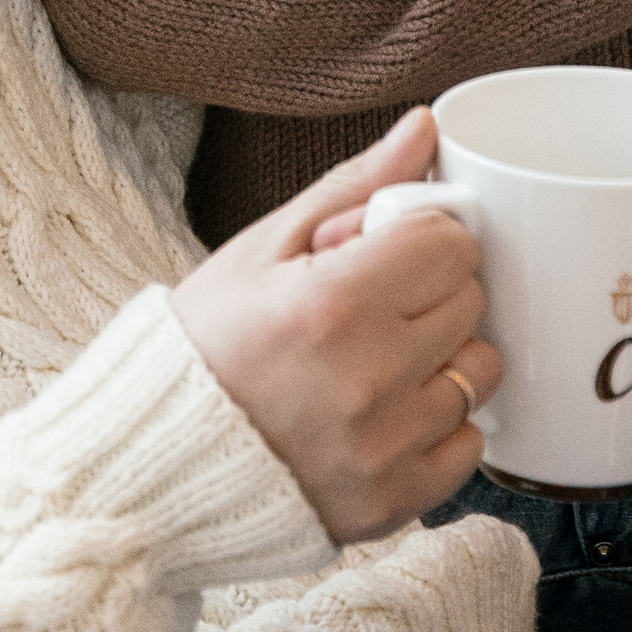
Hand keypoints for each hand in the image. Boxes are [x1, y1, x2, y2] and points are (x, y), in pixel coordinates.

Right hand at [170, 108, 500, 545]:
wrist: (151, 462)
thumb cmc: (202, 347)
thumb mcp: (263, 248)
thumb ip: (354, 187)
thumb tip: (425, 128)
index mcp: (333, 304)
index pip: (451, 244)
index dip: (420, 238)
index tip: (386, 253)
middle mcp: (368, 380)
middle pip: (471, 303)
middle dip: (430, 292)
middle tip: (372, 307)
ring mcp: (383, 449)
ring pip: (480, 374)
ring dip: (442, 360)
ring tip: (378, 362)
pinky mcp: (391, 503)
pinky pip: (469, 448)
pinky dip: (439, 428)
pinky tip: (384, 416)